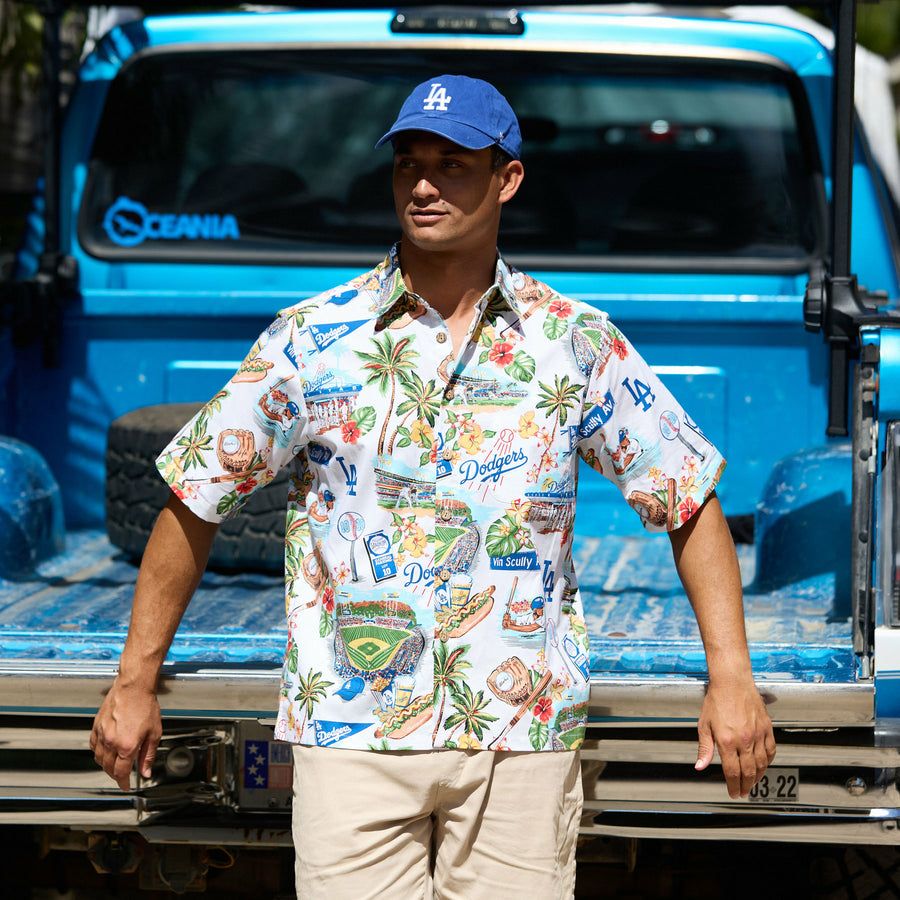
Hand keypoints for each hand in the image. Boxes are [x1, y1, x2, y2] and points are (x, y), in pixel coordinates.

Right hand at [90, 679, 161, 790]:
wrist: (133, 687)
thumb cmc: (145, 706)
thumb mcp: (154, 733)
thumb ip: (148, 755)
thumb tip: (146, 772)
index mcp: (127, 746)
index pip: (121, 773)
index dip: (123, 782)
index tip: (126, 786)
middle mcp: (111, 742)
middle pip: (108, 768)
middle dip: (115, 775)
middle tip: (123, 776)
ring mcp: (101, 734)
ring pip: (99, 758)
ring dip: (106, 765)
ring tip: (114, 764)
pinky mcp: (96, 726)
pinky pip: (93, 745)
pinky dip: (98, 752)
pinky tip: (104, 751)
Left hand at [694, 679, 774, 798]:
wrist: (732, 682)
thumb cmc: (716, 700)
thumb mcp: (704, 725)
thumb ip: (704, 748)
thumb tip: (700, 766)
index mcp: (727, 741)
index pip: (732, 772)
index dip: (733, 786)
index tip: (733, 792)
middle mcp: (744, 740)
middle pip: (748, 771)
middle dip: (746, 785)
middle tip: (743, 792)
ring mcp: (758, 734)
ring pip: (761, 764)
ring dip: (758, 777)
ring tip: (752, 782)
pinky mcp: (767, 728)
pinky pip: (771, 751)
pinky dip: (768, 762)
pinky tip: (763, 765)